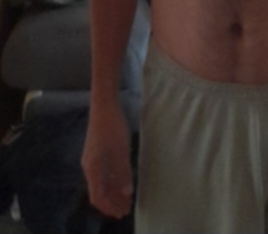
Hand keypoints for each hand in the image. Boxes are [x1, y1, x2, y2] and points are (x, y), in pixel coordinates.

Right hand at [81, 104, 132, 218]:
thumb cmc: (112, 128)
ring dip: (113, 191)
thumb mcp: (121, 151)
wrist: (104, 106)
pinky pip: (104, 173)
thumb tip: (126, 193)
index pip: (98, 197)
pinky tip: (122, 181)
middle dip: (112, 202)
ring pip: (102, 182)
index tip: (122, 212)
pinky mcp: (97, 151)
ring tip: (126, 198)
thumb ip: (123, 172)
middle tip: (127, 209)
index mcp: (93, 169)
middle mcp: (90, 167)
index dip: (110, 207)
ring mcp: (93, 159)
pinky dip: (113, 180)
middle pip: (99, 191)